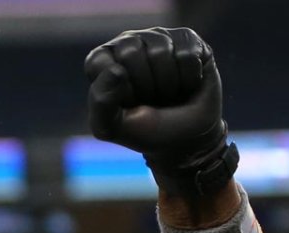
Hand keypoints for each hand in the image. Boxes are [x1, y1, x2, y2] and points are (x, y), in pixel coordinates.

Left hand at [85, 27, 235, 196]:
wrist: (187, 139)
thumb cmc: (144, 131)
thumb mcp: (112, 127)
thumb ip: (101, 103)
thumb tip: (115, 69)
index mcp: (101, 61)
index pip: (100, 62)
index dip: (117, 90)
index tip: (127, 105)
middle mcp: (127, 43)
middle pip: (131, 51)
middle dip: (144, 86)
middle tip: (150, 100)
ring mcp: (158, 38)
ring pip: (161, 51)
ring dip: (167, 85)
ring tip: (167, 94)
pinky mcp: (187, 40)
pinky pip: (187, 55)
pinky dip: (188, 80)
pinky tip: (186, 86)